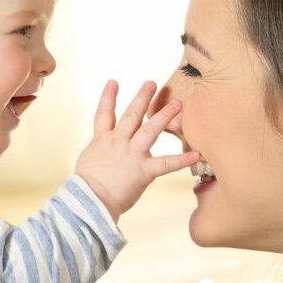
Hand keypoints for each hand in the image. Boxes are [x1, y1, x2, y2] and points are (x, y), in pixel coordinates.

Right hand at [75, 80, 198, 220]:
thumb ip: (100, 152)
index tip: (113, 82)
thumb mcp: (89, 161)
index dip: (108, 97)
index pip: (104, 113)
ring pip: (149, 130)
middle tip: (152, 83)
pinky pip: (165, 163)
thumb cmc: (86, 187)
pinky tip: (196, 154)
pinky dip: (181, 160)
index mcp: (102, 140)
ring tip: (177, 103)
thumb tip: (106, 154)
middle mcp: (118, 142)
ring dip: (164, 115)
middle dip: (142, 98)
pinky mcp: (143, 170)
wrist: (90, 200)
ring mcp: (131, 154)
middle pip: (131, 115)